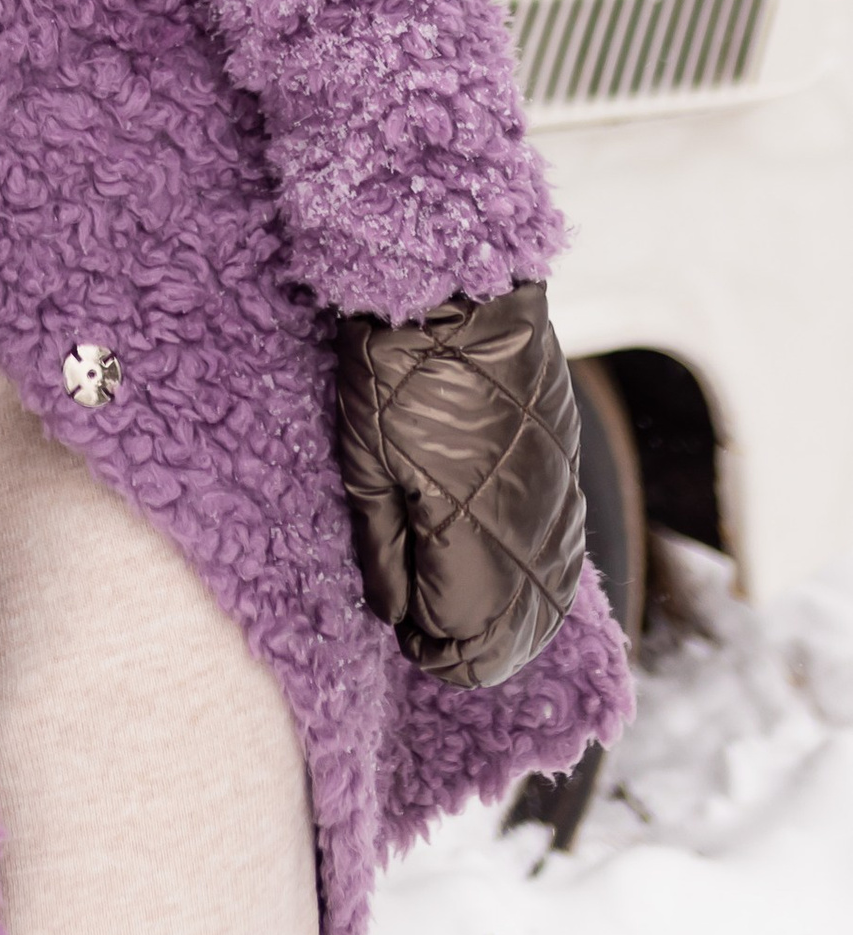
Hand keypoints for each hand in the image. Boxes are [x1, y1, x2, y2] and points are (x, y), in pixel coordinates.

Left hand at [334, 281, 588, 686]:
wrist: (461, 286)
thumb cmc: (397, 368)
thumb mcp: (365, 461)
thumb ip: (384, 548)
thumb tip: (396, 613)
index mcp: (475, 536)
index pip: (465, 639)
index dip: (430, 648)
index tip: (403, 631)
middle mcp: (532, 532)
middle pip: (516, 634)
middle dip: (471, 643)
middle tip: (423, 626)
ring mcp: (561, 502)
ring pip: (546, 598)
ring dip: (506, 612)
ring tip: (454, 595)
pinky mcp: (570, 474)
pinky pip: (559, 551)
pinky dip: (530, 572)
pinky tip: (495, 558)